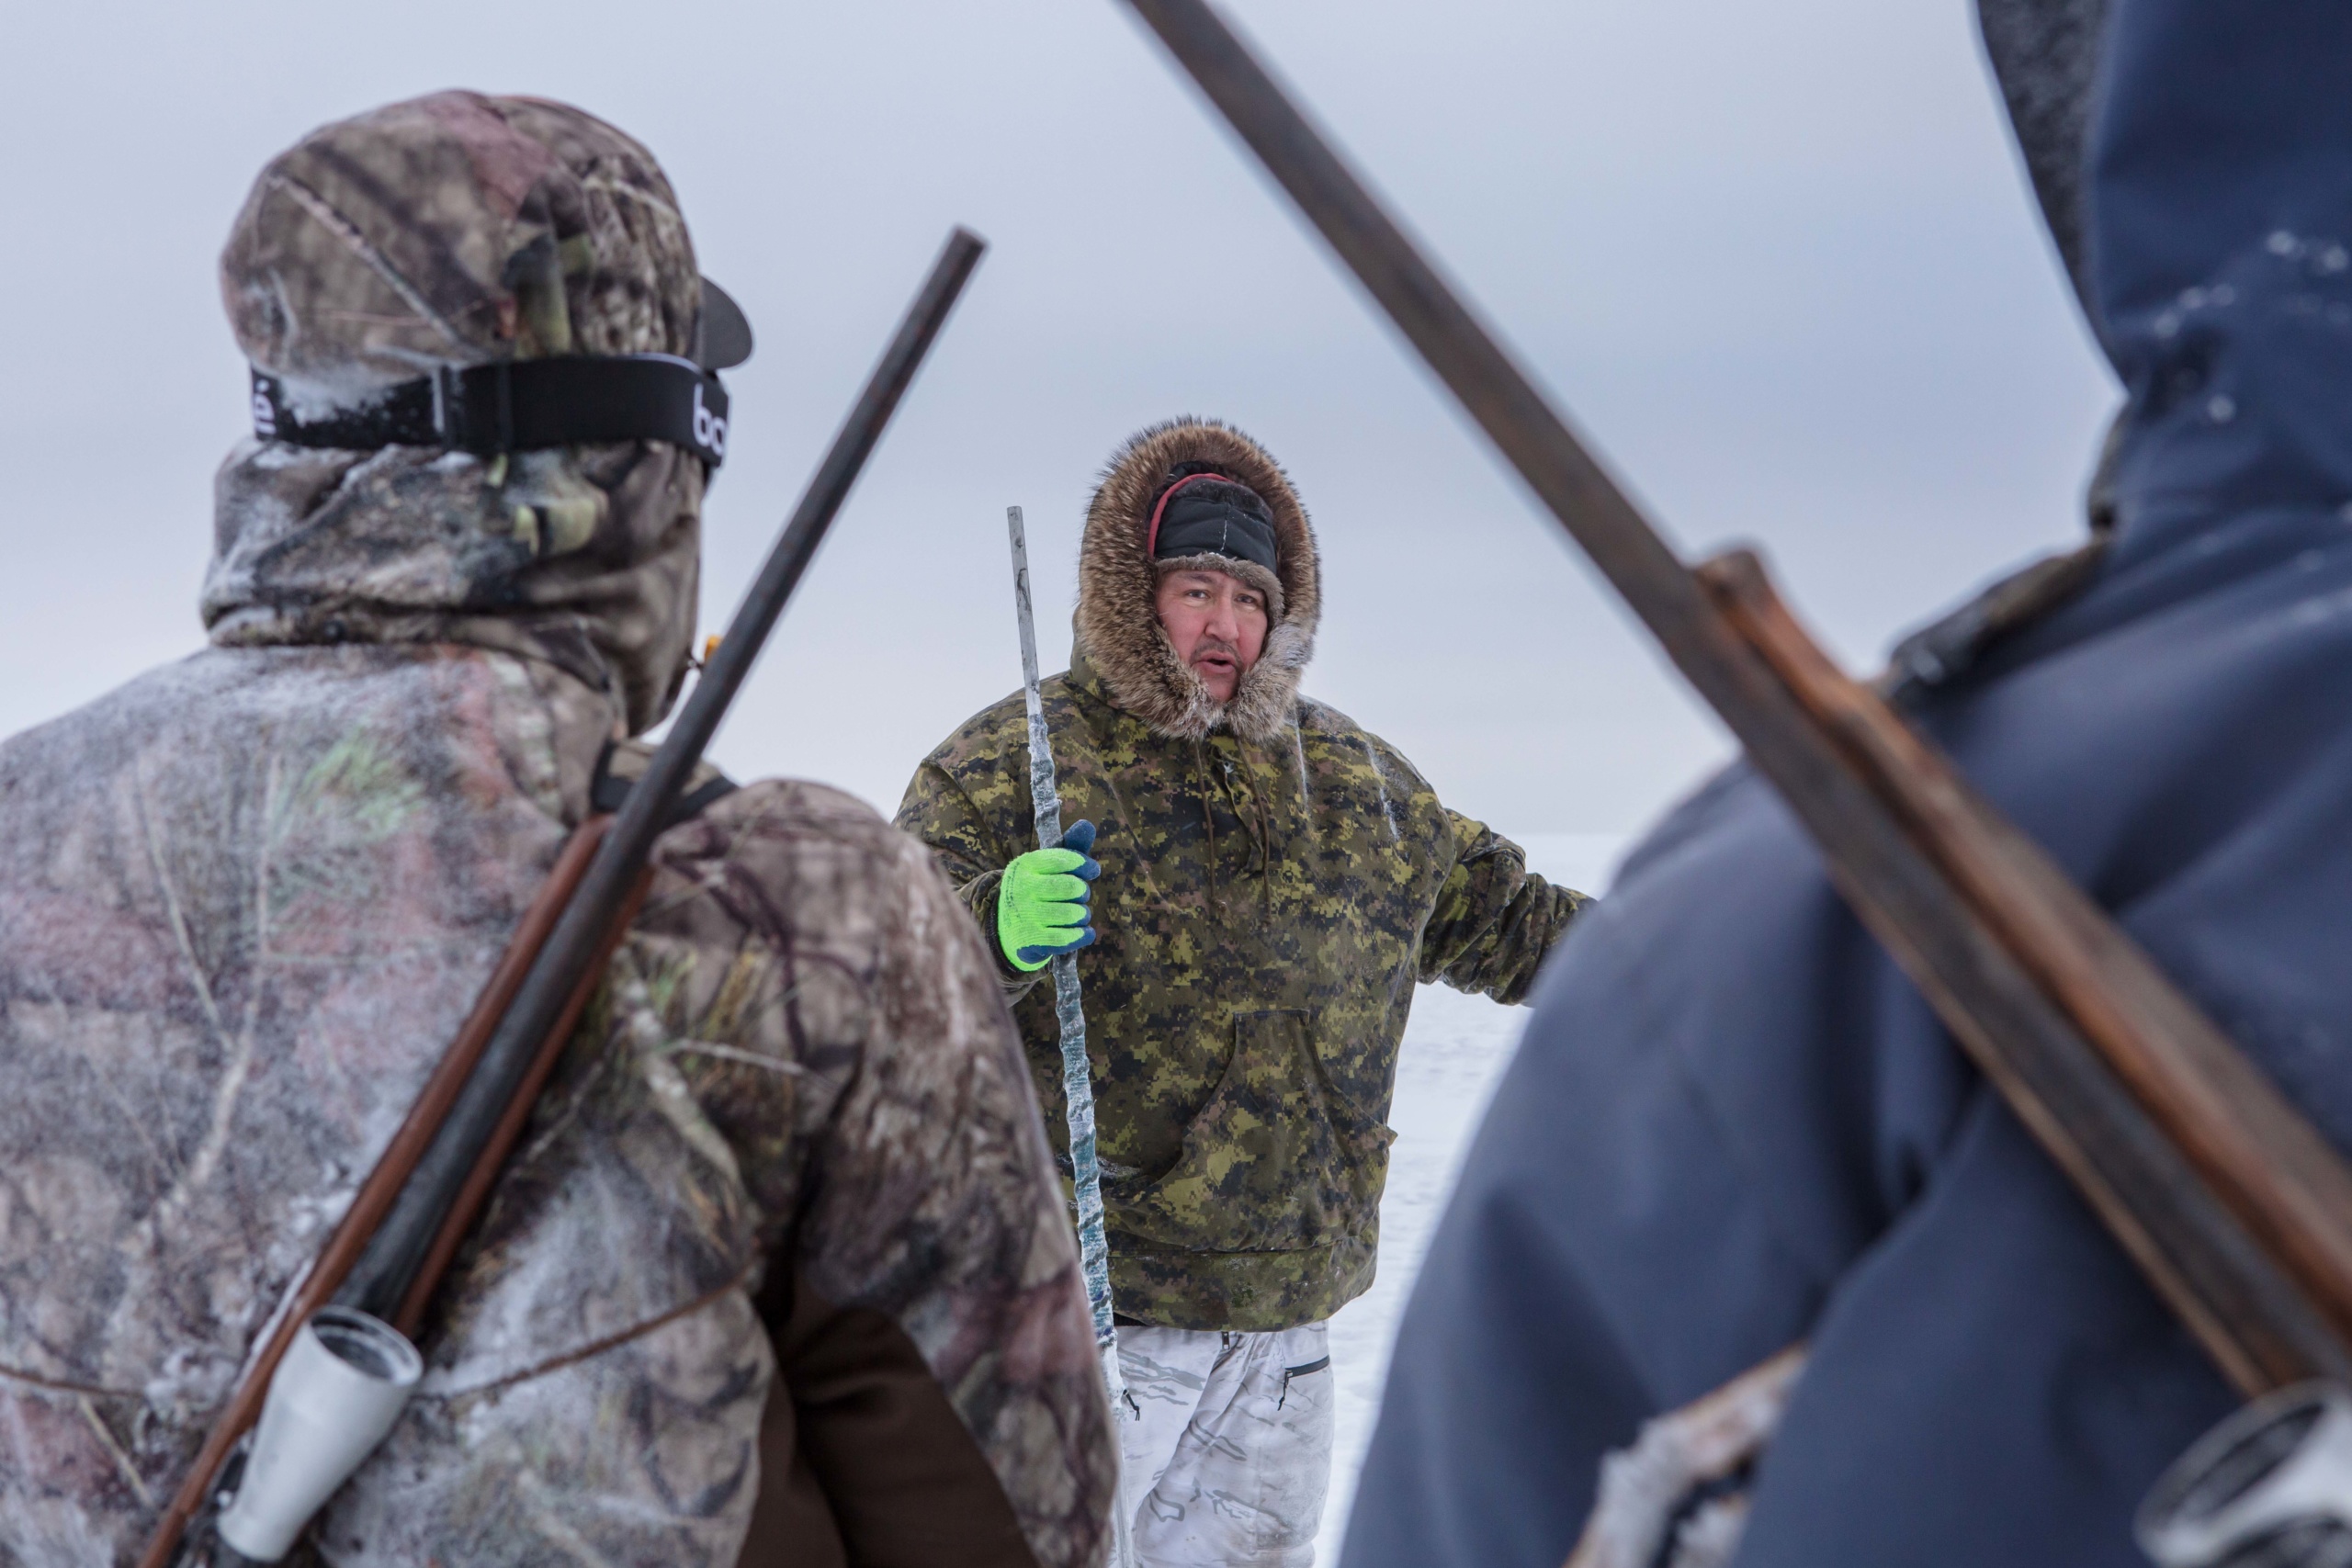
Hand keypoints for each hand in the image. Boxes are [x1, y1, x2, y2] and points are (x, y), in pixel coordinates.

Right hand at [997, 820, 1102, 971]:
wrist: (1007, 926)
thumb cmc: (1037, 888)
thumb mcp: (1048, 865)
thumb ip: (1070, 846)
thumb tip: (1088, 825)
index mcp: (1026, 865)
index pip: (1064, 860)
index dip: (1084, 864)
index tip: (1093, 870)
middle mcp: (1022, 889)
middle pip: (1072, 887)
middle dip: (1083, 891)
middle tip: (1079, 894)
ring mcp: (1026, 915)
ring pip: (1073, 913)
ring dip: (1082, 914)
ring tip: (1077, 913)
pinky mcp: (1032, 940)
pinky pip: (1068, 938)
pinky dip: (1082, 934)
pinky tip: (1085, 931)